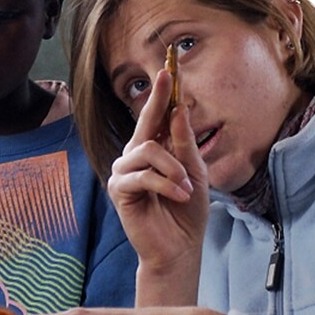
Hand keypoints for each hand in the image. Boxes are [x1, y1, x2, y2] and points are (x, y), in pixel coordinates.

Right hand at [108, 68, 208, 304]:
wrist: (179, 248)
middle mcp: (136, 156)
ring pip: (147, 150)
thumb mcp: (195, 172)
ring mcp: (124, 171)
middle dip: (157, 97)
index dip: (161, 91)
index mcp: (155, 150)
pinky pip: (143, 175)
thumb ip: (185, 143)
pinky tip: (178, 195)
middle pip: (145, 121)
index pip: (157, 115)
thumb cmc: (187, 211)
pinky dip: (165, 184)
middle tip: (166, 73)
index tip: (168, 66)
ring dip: (173, 168)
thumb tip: (179, 109)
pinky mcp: (119, 189)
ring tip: (186, 188)